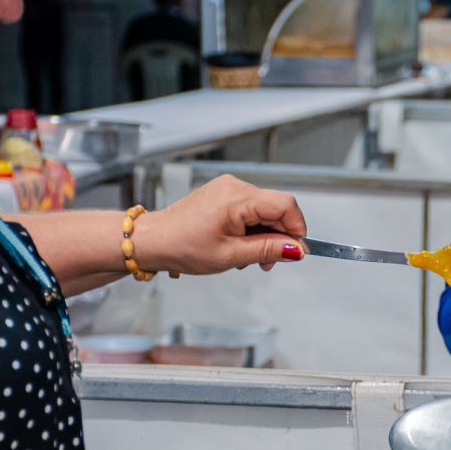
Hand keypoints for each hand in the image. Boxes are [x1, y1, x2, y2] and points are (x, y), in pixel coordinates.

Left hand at [138, 175, 307, 274]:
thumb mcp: (231, 255)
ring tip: (248, 258)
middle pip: (277, 209)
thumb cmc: (183, 246)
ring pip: (264, 211)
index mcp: (238, 198)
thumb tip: (296, 250)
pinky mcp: (223, 195)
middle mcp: (235, 187)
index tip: (295, 252)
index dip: (296, 229)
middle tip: (266, 263)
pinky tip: (239, 245)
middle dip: (278, 237)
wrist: (154, 240)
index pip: (286, 205)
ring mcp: (228, 189)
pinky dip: (251, 230)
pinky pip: (250, 210)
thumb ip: (268, 250)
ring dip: (264, 236)